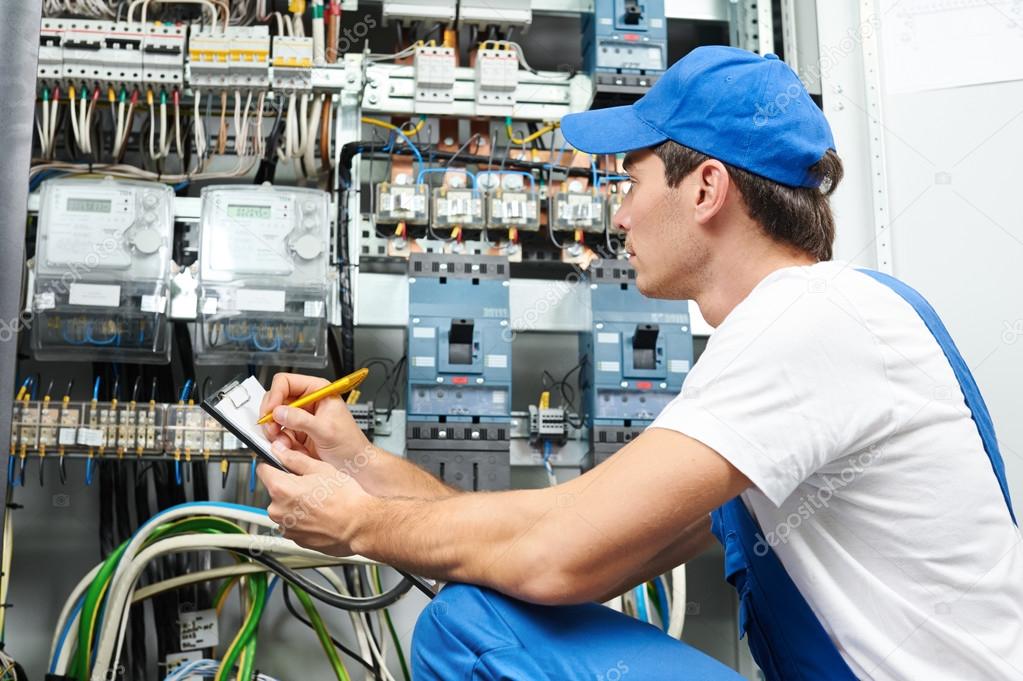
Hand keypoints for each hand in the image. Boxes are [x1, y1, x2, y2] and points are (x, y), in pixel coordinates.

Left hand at [258, 444, 375, 556]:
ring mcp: (286, 527)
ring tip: (318, 501)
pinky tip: (320, 514)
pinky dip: (302, 519)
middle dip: (289, 486)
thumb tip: (281, 451)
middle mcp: (278, 511)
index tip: (281, 464)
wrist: (360, 525)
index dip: (274, 464)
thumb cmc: (346, 499)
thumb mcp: (321, 468)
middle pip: (275, 491)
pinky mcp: (295, 539)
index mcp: (281, 489)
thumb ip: (294, 459)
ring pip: (284, 508)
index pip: (263, 470)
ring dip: (296, 504)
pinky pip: (293, 523)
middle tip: (311, 484)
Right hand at [260, 372, 371, 468]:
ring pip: (274, 418)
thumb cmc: (349, 443)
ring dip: (274, 431)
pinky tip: (288, 447)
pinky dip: (279, 441)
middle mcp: (307, 401)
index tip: (271, 411)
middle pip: (276, 399)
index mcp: (317, 391)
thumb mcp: (326, 430)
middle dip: (272, 415)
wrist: (353, 463)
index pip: (286, 382)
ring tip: (284, 441)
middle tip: (273, 428)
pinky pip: (278, 433)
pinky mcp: (296, 432)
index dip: (275, 395)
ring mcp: (300, 417)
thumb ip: (301, 420)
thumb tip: (279, 412)